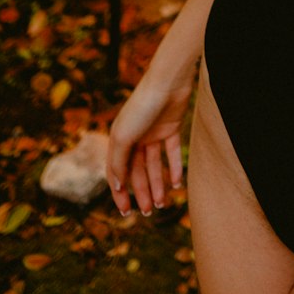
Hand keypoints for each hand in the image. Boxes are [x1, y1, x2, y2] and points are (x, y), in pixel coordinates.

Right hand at [106, 63, 196, 216]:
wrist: (169, 81)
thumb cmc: (142, 107)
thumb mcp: (124, 137)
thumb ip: (118, 162)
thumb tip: (116, 187)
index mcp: (119, 139)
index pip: (117, 172)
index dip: (121, 193)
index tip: (126, 212)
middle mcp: (136, 136)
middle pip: (138, 171)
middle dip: (142, 192)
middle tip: (150, 212)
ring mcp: (154, 132)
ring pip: (154, 165)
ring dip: (158, 184)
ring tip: (163, 204)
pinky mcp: (172, 127)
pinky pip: (172, 152)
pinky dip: (174, 168)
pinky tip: (177, 184)